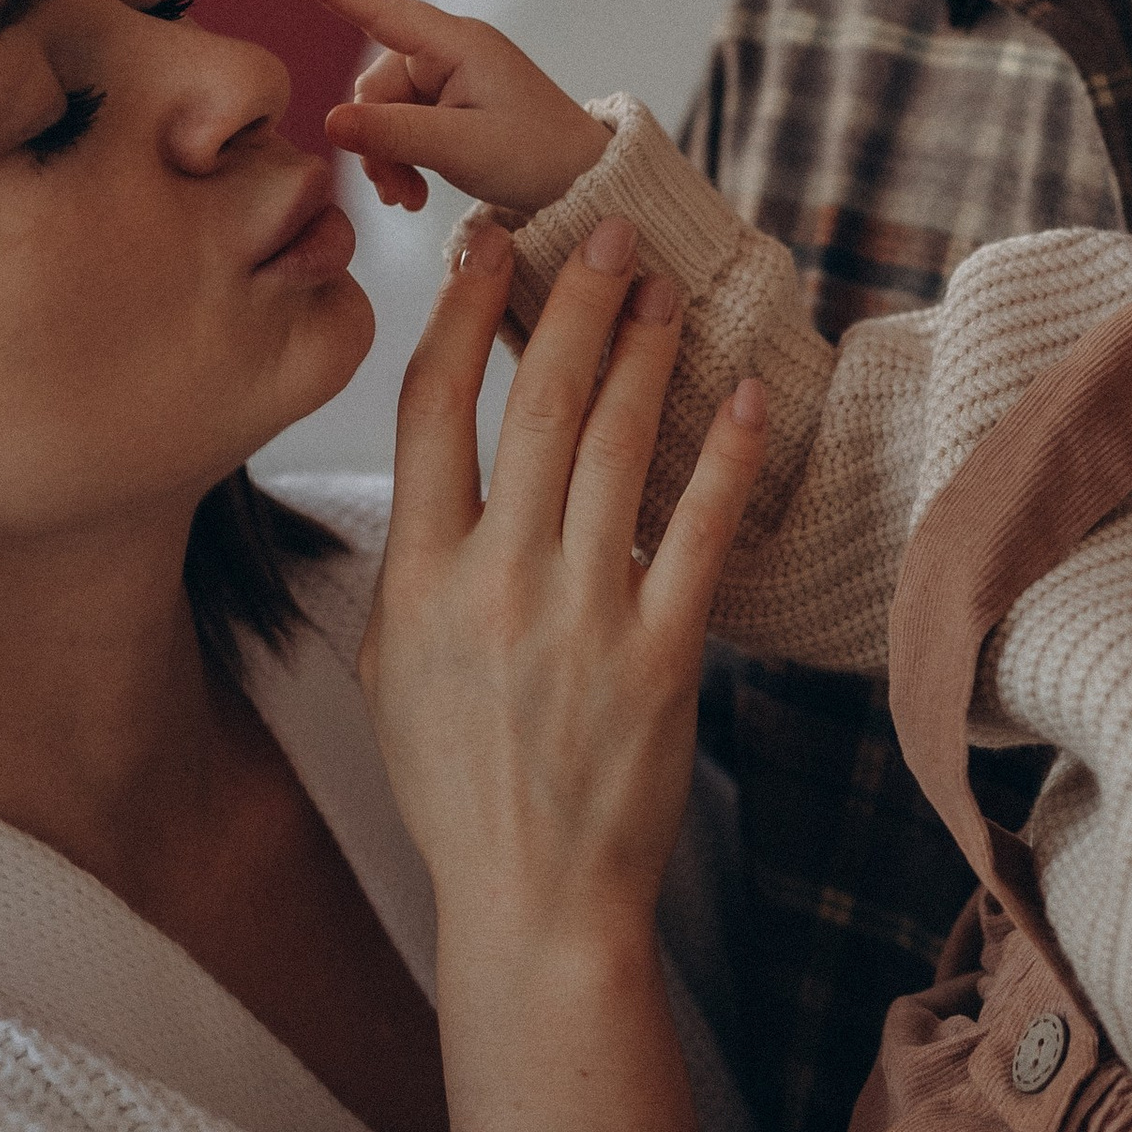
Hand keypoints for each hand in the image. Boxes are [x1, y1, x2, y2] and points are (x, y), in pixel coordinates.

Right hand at [284, 0, 608, 218]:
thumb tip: (329, 124)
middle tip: (396, 193)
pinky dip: (401, 159)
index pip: (381, 11)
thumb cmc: (538, 158)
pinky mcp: (456, 108)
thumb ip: (394, 135)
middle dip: (374, 139)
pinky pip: (405, 126)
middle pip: (376, 85)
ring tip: (408, 199)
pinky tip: (414, 194)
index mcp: (457, 45)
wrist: (587, 184)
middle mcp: (451, 53)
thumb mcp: (461, 149)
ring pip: (384, 113)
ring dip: (386, 157)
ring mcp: (453, 80)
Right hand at [358, 207, 762, 937]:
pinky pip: (701, 529)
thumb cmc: (459, 787)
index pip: (432, 410)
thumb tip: (430, 479)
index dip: (462, 314)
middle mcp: (494, 583)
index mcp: (416, 580)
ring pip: (617, 446)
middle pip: (536, 404)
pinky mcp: (661, 654)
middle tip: (605, 233)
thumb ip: (409, 569)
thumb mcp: (386, 673)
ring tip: (663, 287)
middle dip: (573, 302)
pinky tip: (744, 393)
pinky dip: (725, 454)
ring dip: (643, 351)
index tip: (488, 248)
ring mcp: (580, 615)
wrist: (534, 899)